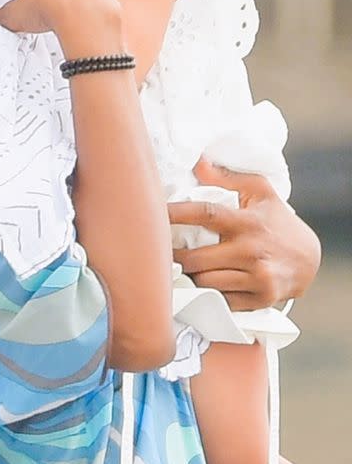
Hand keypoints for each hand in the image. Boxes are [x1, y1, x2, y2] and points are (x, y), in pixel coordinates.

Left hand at [169, 158, 320, 309]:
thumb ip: (227, 178)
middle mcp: (251, 251)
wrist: (310, 259)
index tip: (153, 214)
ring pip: (204, 282)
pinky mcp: (259, 299)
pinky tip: (201, 283)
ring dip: (188, 276)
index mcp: (246, 222)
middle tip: (160, 252)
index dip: (174, 213)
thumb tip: (199, 163)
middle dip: (173, 256)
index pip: (204, 214)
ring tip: (179, 268)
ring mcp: (256, 278)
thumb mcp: (260, 192)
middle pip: (195, 259)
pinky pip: (221, 300)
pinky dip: (207, 293)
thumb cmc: (278, 221)